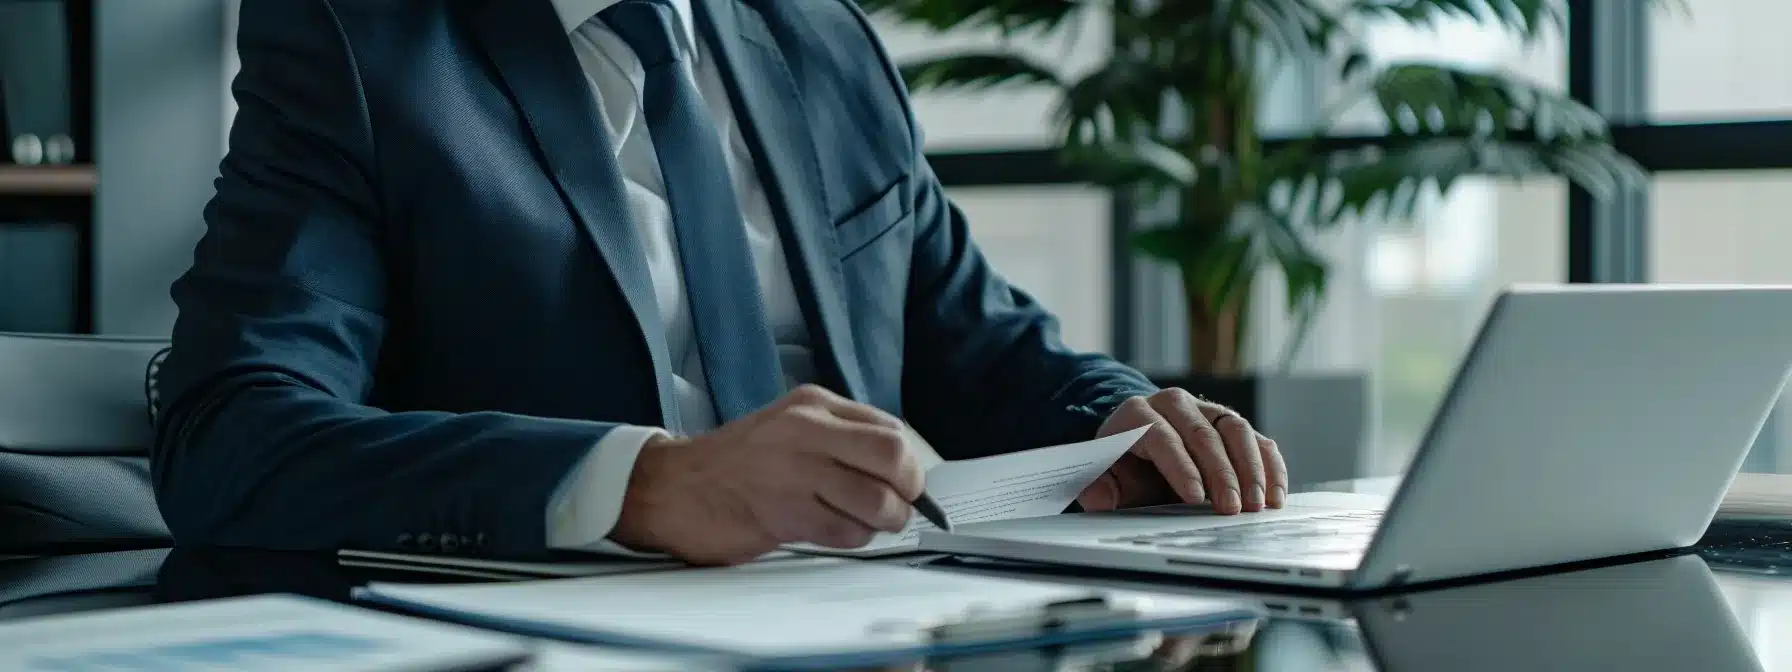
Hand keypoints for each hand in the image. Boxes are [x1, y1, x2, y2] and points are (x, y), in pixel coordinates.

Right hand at [610, 385, 923, 564]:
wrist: (671, 487)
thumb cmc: (733, 464)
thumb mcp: (789, 427)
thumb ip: (840, 438)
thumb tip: (901, 469)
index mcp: (813, 404)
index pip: (891, 429)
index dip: (910, 464)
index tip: (906, 484)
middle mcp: (806, 430)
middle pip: (894, 457)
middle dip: (907, 491)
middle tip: (897, 506)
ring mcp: (794, 471)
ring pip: (876, 500)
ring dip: (882, 522)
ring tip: (863, 523)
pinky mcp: (783, 513)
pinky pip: (845, 531)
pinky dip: (851, 539)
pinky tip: (831, 531)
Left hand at [1076, 389, 1286, 514]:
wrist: (1141, 445)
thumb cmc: (1124, 464)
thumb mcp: (1105, 476)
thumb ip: (1098, 488)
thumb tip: (1098, 500)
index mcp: (1138, 413)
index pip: (1162, 436)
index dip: (1180, 466)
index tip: (1194, 497)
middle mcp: (1175, 404)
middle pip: (1202, 433)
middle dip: (1221, 473)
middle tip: (1232, 508)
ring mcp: (1207, 410)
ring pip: (1236, 430)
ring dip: (1251, 469)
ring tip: (1257, 505)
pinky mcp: (1232, 424)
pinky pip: (1258, 439)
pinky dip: (1270, 466)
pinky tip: (1275, 495)